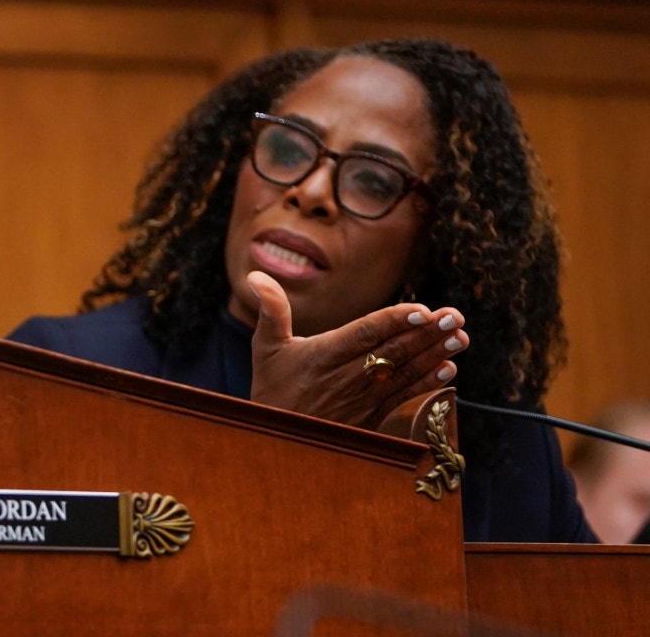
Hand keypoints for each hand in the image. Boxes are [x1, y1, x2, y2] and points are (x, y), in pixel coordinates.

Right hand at [246, 271, 465, 429]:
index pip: (366, 333)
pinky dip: (427, 384)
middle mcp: (347, 377)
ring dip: (434, 355)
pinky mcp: (372, 418)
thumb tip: (255, 275)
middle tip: (455, 317)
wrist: (277, 443)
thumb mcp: (265, 348)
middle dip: (426, 333)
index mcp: (323, 355)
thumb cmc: (272, 389)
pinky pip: (404, 397)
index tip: (422, 309)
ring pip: (404, 373)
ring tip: (460, 337)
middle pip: (393, 351)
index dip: (394, 321)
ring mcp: (362, 399)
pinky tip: (448, 370)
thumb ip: (270, 310)